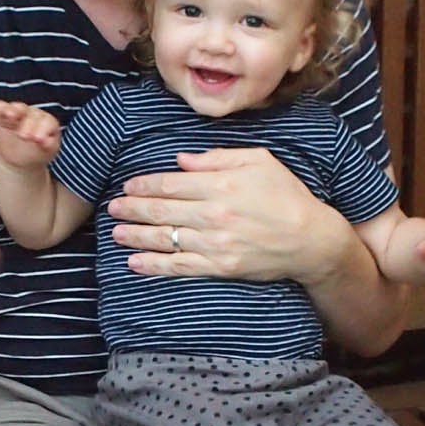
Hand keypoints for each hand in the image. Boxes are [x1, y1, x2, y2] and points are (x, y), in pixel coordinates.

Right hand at [0, 99, 61, 168]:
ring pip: (16, 108)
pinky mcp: (3, 115)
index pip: (47, 123)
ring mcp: (19, 113)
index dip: (43, 129)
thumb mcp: (46, 151)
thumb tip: (46, 141)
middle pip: (32, 115)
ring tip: (10, 115)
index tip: (38, 139)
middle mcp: (34, 114)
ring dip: (12, 111)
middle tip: (24, 136)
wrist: (21, 157)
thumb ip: (48, 145)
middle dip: (28, 124)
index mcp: (48, 122)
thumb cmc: (37, 153)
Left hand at [106, 147, 342, 283]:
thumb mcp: (258, 161)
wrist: (311, 240)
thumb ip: (217, 158)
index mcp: (221, 184)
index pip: (171, 183)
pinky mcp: (220, 267)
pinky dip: (154, 265)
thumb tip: (181, 160)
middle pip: (162, 210)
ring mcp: (216, 243)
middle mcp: (214, 214)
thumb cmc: (286, 195)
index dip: (144, 185)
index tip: (128, 185)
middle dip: (132, 209)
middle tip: (113, 208)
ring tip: (116, 233)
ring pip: (165, 238)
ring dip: (136, 236)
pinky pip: (180, 266)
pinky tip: (134, 263)